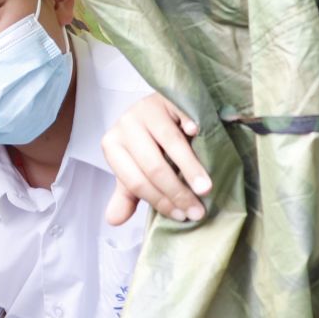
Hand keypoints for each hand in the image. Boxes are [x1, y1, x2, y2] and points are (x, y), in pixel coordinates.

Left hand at [101, 93, 210, 223]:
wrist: (159, 108)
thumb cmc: (148, 144)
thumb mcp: (135, 168)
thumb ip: (127, 194)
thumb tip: (113, 220)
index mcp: (112, 146)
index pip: (135, 182)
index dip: (159, 201)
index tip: (182, 216)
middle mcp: (125, 126)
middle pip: (153, 166)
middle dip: (177, 192)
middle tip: (198, 210)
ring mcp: (145, 109)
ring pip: (169, 143)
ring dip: (190, 169)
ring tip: (206, 188)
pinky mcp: (166, 97)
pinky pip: (181, 114)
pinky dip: (191, 125)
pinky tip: (198, 135)